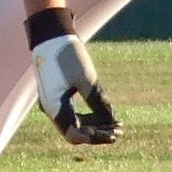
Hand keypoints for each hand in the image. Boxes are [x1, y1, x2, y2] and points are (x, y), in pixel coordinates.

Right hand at [26, 9, 122, 145]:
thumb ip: (98, 100)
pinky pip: (75, 111)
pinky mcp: (60, 94)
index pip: (74, 135)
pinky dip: (90, 114)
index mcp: (53, 108)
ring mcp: (55, 102)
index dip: (94, 138)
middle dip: (98, 133)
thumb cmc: (67, 54)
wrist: (51, 33)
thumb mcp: (85, 78)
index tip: (112, 135)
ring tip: (117, 123)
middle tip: (119, 130)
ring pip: (77, 122)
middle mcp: (52, 109)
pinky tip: (107, 113)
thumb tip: (112, 120)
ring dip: (96, 124)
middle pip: (76, 131)